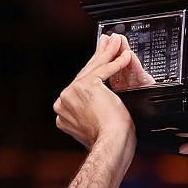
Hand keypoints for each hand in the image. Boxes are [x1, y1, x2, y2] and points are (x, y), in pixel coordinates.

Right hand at [53, 35, 152, 152]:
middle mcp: (63, 102)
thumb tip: (95, 102)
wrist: (111, 145)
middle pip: (84, 74)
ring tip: (118, 43)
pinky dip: (116, 61)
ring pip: (93, 70)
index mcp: (62, 112)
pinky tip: (125, 55)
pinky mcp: (85, 86)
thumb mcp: (95, 124)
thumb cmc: (108, 141)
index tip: (98, 60)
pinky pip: (104, 70)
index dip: (91, 72)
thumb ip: (89, 111)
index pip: (78, 86)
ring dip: (108, 54)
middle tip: (107, 42)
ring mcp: (71, 93)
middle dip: (99, 57)